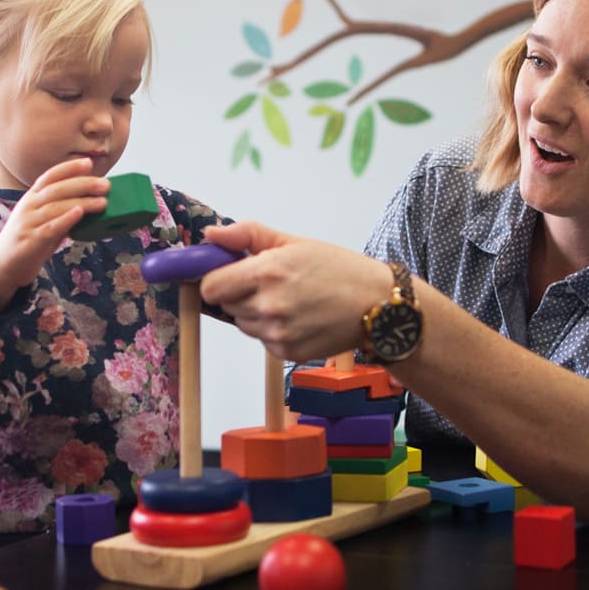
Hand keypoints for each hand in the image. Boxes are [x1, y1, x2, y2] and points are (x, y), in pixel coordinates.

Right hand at [0, 157, 108, 307]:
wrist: (5, 262)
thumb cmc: (31, 237)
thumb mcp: (44, 218)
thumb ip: (62, 208)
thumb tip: (92, 200)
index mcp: (32, 197)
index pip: (50, 176)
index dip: (69, 168)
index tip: (88, 163)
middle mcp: (29, 206)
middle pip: (57, 190)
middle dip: (83, 185)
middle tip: (105, 185)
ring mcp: (28, 223)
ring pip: (56, 207)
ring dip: (81, 202)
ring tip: (102, 202)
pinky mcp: (31, 240)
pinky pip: (50, 227)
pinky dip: (66, 219)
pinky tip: (79, 213)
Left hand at [200, 221, 389, 359]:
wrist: (378, 305)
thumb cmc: (339, 269)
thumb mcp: (294, 242)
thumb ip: (247, 236)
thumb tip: (210, 236)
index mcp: (267, 272)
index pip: (210, 287)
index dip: (216, 279)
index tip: (230, 273)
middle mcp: (269, 306)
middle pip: (226, 305)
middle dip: (239, 293)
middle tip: (271, 283)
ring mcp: (278, 333)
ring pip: (243, 323)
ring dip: (256, 312)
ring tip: (290, 300)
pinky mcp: (287, 353)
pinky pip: (263, 340)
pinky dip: (273, 330)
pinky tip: (299, 317)